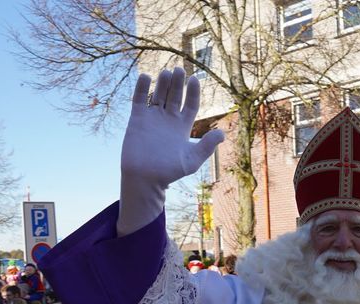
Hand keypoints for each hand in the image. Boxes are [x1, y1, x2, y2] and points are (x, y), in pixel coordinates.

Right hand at [118, 68, 224, 234]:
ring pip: (159, 94)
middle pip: (175, 95)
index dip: (193, 92)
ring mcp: (153, 118)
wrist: (145, 178)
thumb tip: (222, 134)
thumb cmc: (169, 172)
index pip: (191, 104)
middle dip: (177, 82)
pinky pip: (140, 100)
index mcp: (183, 127)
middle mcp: (169, 120)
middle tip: (179, 69)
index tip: (194, 79)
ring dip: (162, 83)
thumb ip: (206, 146)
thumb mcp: (192, 159)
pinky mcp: (137, 119)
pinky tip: (146, 77)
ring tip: (166, 73)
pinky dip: (142, 88)